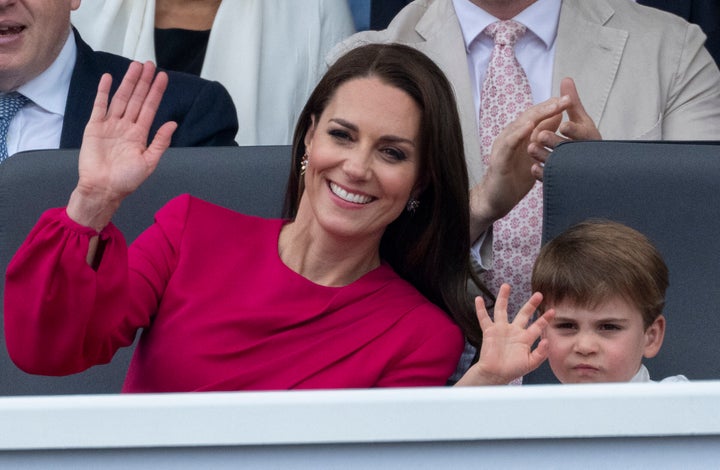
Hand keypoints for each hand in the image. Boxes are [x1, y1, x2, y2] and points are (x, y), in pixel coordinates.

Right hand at [67, 61, 177, 230]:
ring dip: (128, 82)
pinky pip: (99, 106)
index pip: (150, 108)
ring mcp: (110, 125)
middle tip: (150, 64)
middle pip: (137, 99)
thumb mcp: (149, 162)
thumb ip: (160, 142)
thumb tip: (173, 124)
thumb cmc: (127, 180)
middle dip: (144, 82)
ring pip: (121, 98)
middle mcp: (126, 126)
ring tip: (135, 66)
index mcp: (140, 134)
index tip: (163, 77)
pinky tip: (108, 78)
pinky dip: (103, 92)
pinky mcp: (94, 127)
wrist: (103, 189)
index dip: (156, 92)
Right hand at [454, 284, 554, 385]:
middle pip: (523, 313)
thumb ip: (540, 353)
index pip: (537, 326)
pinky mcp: (489, 331)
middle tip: (538, 294)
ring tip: (506, 286)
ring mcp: (501, 329)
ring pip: (502, 310)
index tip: (552, 310)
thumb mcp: (531, 364)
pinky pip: (484, 318)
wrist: (495, 374)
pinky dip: (480, 309)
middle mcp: (514, 331)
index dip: (544, 318)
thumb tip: (546, 340)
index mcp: (525, 338)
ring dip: (503, 298)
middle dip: (531, 304)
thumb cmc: (512, 370)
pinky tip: (478, 299)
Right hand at [469, 95, 569, 239]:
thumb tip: (557, 117)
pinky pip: (509, 143)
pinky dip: (519, 133)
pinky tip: (530, 127)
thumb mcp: (534, 155)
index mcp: (520, 135)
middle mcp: (511, 136)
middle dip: (549, 106)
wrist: (496, 200)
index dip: (553, 107)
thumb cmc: (514, 178)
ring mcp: (504, 146)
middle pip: (531, 116)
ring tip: (554, 107)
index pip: (537, 116)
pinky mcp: (499, 158)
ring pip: (520, 125)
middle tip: (567, 99)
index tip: (570, 99)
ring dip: (538, 115)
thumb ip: (543, 136)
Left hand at [528, 77, 601, 180]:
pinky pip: (552, 178)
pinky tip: (533, 168)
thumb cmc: (585, 140)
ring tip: (531, 148)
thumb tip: (565, 78)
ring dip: (544, 155)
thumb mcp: (581, 120)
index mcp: (588, 137)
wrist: (592, 170)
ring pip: (557, 163)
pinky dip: (543, 173)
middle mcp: (581, 154)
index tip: (564, 126)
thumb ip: (572, 102)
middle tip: (541, 136)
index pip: (581, 133)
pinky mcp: (562, 179)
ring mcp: (571, 168)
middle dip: (554, 142)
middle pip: (567, 149)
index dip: (573, 130)